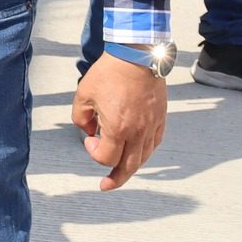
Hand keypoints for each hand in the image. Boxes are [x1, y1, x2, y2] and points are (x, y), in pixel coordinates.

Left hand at [72, 51, 167, 190]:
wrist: (137, 56)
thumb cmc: (110, 73)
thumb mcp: (84, 94)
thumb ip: (80, 117)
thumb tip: (89, 131)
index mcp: (119, 128)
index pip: (107, 157)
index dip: (93, 152)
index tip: (89, 139)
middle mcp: (138, 132)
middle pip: (128, 167)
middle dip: (116, 179)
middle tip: (106, 185)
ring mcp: (152, 127)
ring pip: (143, 157)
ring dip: (130, 166)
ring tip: (120, 170)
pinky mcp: (161, 120)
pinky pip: (154, 144)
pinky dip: (144, 152)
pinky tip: (136, 151)